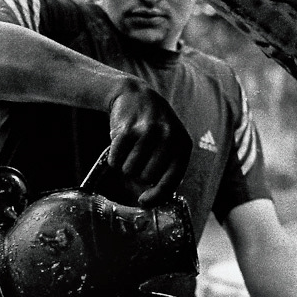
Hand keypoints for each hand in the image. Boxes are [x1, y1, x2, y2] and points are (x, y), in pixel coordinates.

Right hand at [106, 81, 190, 205]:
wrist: (134, 94)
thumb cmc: (152, 126)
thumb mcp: (170, 142)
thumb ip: (167, 167)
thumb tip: (151, 199)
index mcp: (183, 145)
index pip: (170, 181)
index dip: (156, 197)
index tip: (143, 201)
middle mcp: (168, 138)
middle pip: (146, 178)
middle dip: (137, 174)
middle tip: (137, 158)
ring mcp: (147, 132)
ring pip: (129, 171)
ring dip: (125, 165)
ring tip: (130, 149)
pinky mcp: (127, 130)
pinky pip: (115, 161)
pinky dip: (113, 158)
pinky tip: (119, 145)